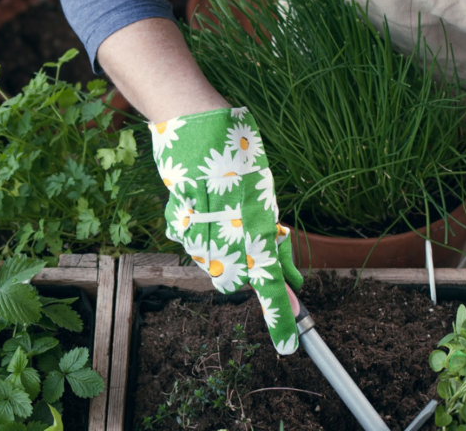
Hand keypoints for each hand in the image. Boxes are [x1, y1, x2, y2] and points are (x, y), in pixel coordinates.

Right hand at [151, 107, 302, 354]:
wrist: (196, 119)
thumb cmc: (236, 150)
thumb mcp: (262, 191)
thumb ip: (270, 233)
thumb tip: (287, 274)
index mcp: (257, 220)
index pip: (271, 280)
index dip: (279, 315)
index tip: (288, 346)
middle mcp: (229, 227)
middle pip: (234, 279)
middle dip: (242, 275)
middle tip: (250, 246)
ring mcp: (200, 223)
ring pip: (208, 263)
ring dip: (216, 251)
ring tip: (221, 216)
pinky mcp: (176, 215)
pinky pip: (185, 240)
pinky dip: (192, 231)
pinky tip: (197, 208)